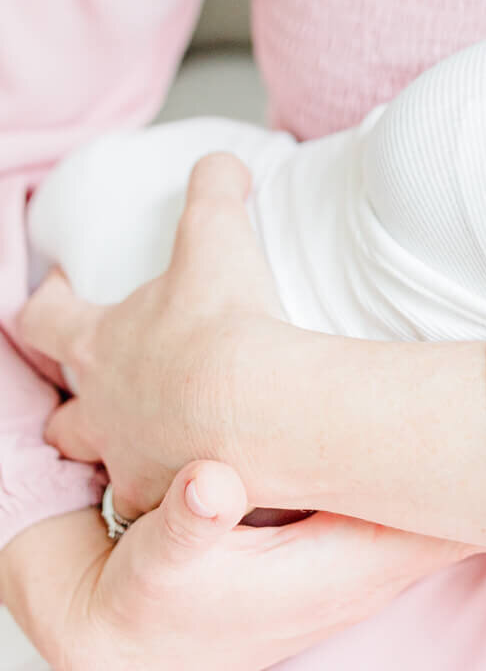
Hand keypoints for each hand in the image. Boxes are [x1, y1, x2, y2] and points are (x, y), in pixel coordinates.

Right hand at [1, 459, 478, 670]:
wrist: (134, 645)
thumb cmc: (151, 602)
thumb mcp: (158, 563)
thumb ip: (186, 524)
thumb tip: (210, 483)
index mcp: (338, 572)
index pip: (436, 529)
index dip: (481, 479)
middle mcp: (363, 571)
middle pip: (451, 513)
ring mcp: (359, 562)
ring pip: (433, 507)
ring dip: (466, 460)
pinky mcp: (342, 546)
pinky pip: (409, 505)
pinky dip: (434, 470)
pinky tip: (448, 419)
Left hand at [18, 153, 286, 516]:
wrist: (258, 404)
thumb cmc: (224, 320)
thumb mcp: (217, 230)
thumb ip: (214, 186)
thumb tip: (222, 165)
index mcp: (99, 344)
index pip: (41, 322)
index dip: (44, 305)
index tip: (59, 291)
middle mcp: (101, 409)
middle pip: (62, 415)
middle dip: (77, 401)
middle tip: (111, 382)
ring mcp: (129, 460)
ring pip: (102, 464)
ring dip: (121, 450)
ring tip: (158, 437)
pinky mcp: (167, 499)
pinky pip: (160, 505)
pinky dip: (176, 491)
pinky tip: (206, 477)